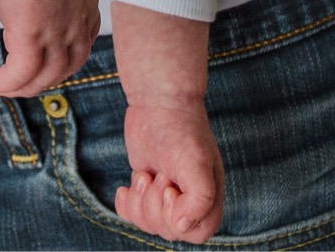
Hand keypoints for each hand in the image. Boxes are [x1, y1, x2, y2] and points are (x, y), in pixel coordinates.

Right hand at [0, 0, 100, 97]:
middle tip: (22, 78)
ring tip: (1, 83)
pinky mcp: (31, 38)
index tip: (46, 56)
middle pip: (66, 67)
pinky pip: (19, 74)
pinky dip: (6, 83)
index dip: (64, 56)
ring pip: (43, 77)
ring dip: (21, 86)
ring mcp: (56, 34)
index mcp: (86, 2)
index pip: (82, 42)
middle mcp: (76, 24)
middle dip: (44, 77)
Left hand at [115, 103, 224, 244]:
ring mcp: (166, 194)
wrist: (158, 101)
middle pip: (169, 230)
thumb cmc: (182, 130)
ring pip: (148, 224)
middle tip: (159, 175)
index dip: (179, 220)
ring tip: (144, 174)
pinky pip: (132, 214)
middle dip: (155, 206)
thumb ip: (199, 200)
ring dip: (140, 202)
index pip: (198, 232)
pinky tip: (125, 187)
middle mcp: (189, 199)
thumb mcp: (197, 164)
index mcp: (209, 196)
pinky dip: (125, 205)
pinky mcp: (146, 186)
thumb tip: (182, 227)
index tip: (169, 189)